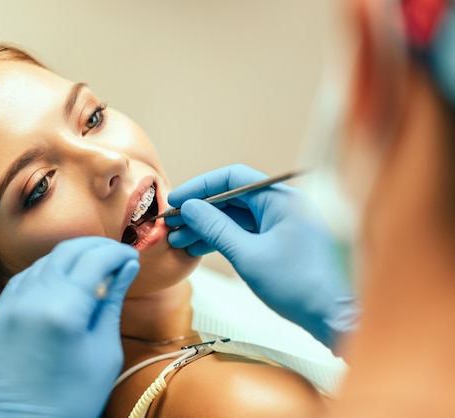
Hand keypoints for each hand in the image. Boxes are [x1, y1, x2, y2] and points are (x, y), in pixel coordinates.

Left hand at [0, 236, 139, 417]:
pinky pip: (25, 277)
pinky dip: (48, 270)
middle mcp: (32, 299)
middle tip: (117, 256)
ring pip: (45, 260)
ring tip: (94, 268)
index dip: (117, 253)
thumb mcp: (104, 351)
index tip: (132, 258)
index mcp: (63, 310)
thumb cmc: (71, 400)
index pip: (95, 259)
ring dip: (72, 257)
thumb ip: (112, 302)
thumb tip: (126, 268)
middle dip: (96, 247)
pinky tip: (64, 280)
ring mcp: (9, 305)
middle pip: (67, 251)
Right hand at [166, 164, 356, 348]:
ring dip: (207, 227)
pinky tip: (198, 248)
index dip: (200, 187)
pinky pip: (244, 232)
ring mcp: (280, 224)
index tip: (175, 200)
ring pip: (235, 217)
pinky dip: (221, 239)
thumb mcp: (247, 255)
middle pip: (231, 198)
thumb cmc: (296, 284)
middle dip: (200, 211)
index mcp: (280, 198)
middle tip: (171, 223)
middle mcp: (281, 205)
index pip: (232, 178)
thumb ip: (216, 227)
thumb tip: (189, 207)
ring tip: (178, 239)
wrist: (331, 316)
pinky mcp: (278, 242)